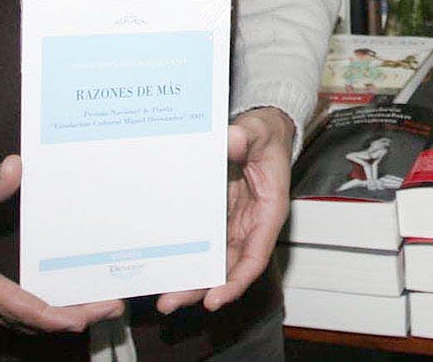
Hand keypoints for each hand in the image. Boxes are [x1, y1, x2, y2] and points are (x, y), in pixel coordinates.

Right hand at [0, 157, 122, 331]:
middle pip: (20, 318)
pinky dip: (38, 312)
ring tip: (97, 306)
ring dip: (55, 317)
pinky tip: (65, 301)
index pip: (9, 301)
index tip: (78, 317)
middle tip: (109, 308)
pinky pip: (8, 312)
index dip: (46, 312)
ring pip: (15, 320)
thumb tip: (16, 169)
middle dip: (66, 317)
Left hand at [155, 107, 294, 314]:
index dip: (236, 281)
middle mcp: (250, 224)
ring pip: (214, 262)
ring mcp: (232, 224)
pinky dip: (188, 258)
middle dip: (202, 289)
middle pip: (228, 268)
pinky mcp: (217, 219)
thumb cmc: (265, 135)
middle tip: (171, 301)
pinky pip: (203, 245)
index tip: (215, 298)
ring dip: (191, 280)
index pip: (254, 256)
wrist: (259, 130)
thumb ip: (246, 135)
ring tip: (164, 296)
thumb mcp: (258, 130)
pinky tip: (166, 267)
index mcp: (268, 211)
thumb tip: (232, 139)